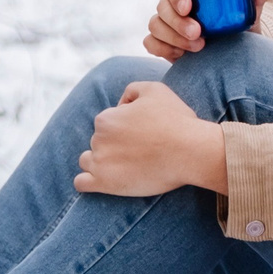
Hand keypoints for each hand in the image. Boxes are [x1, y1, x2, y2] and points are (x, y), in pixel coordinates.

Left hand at [74, 80, 228, 197]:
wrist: (191, 151)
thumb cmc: (176, 120)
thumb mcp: (155, 89)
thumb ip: (131, 90)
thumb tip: (121, 104)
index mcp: (107, 118)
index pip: (107, 122)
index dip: (125, 128)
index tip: (143, 134)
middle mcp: (98, 139)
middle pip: (98, 141)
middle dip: (114, 145)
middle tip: (141, 150)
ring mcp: (99, 162)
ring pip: (88, 160)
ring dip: (100, 161)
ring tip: (124, 165)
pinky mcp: (104, 183)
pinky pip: (81, 183)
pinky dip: (88, 181)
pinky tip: (104, 179)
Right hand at [145, 0, 270, 61]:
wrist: (232, 52)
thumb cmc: (237, 27)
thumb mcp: (248, 14)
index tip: (188, 8)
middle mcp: (173, 5)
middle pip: (162, 7)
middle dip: (178, 22)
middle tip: (198, 34)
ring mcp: (165, 24)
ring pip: (155, 25)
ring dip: (173, 37)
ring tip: (198, 48)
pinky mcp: (162, 43)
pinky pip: (150, 43)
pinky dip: (162, 49)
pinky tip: (180, 55)